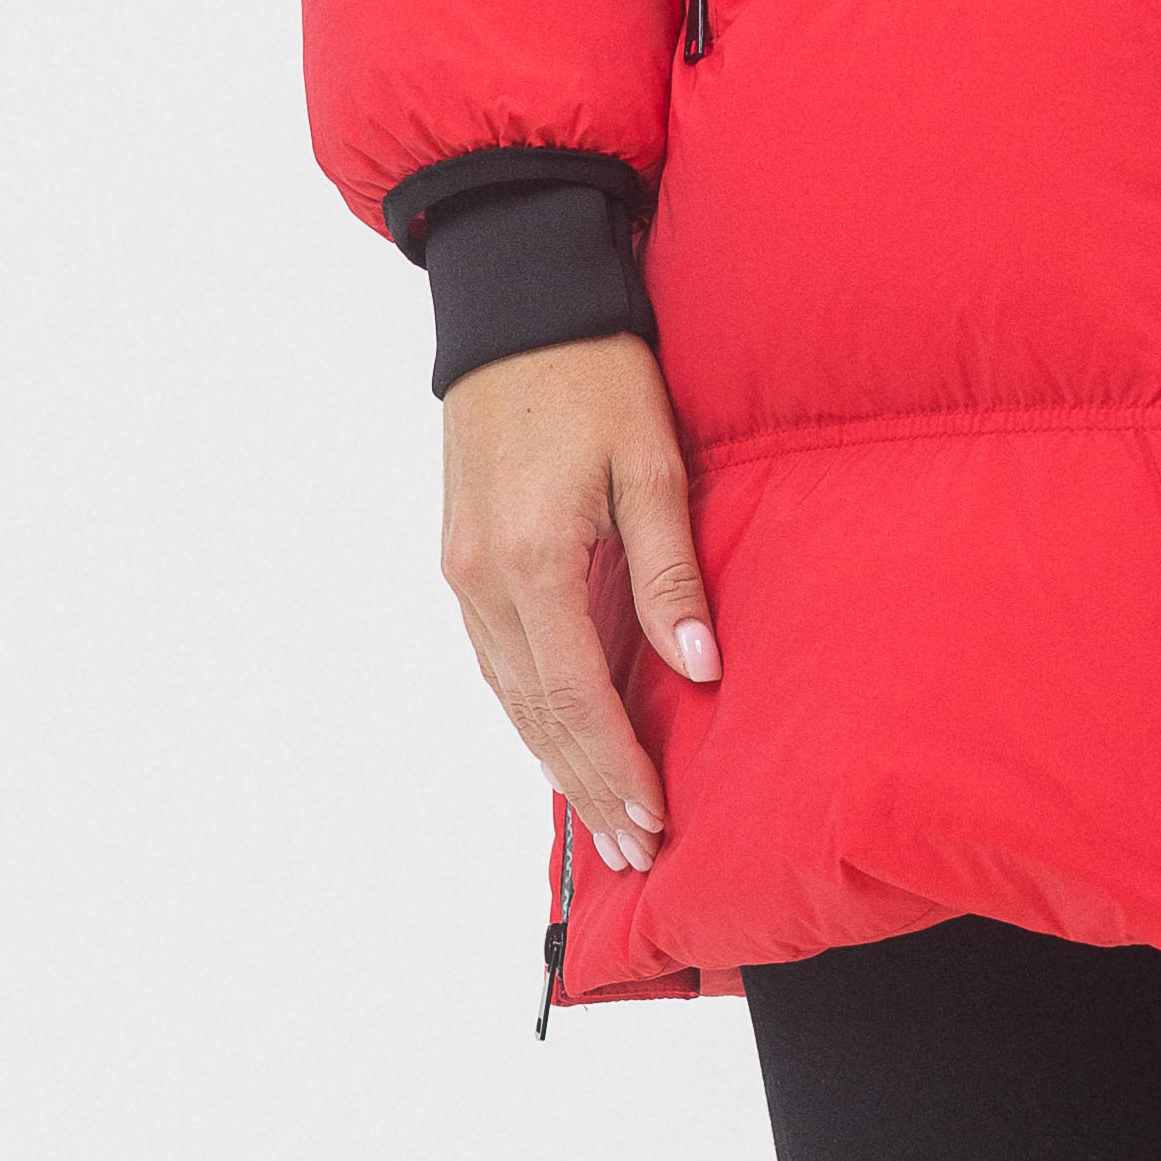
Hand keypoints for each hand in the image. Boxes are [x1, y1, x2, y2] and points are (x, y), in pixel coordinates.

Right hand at [439, 333, 718, 872]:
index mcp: (532, 560)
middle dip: (587, 788)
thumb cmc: (594, 372)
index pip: (576, 698)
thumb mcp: (652, 460)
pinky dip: (529, 713)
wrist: (515, 305)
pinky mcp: (461, 561)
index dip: (616, 768)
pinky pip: (495, 661)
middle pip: (536, 715)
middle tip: (634, 856)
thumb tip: (698, 669)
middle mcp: (482, 581)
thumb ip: (670, 570)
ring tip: (602, 823)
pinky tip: (560, 744)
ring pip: (509, 696)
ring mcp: (462, 574)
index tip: (654, 824)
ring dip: (555, 762)